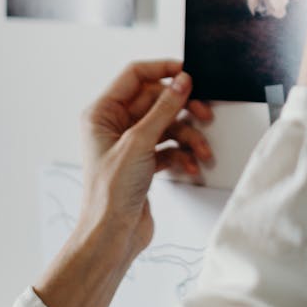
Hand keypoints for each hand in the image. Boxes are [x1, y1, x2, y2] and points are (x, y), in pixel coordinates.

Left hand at [34, 61, 212, 306]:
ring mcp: (130, 144)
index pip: (135, 75)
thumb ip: (164, 108)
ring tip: (202, 151)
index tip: (188, 72)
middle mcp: (114, 124)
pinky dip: (182, 154)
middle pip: (156, 100)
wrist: (111, 237)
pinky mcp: (143, 162)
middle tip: (205, 114)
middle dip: (183, 110)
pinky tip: (191, 166)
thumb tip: (182, 81)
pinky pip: (169, 146)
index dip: (163, 70)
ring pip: (167, 124)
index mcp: (102, 112)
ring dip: (188, 137)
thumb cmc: (110, 193)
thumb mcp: (139, 142)